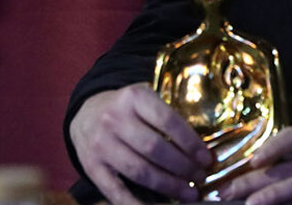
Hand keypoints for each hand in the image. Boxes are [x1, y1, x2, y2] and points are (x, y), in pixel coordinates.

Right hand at [68, 82, 212, 204]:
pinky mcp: (91, 166)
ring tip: (188, 193)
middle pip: (155, 149)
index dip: (190, 143)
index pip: (168, 120)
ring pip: (140, 171)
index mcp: (133, 97)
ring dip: (168, 185)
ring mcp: (101, 144)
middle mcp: (114, 119)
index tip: (206, 158)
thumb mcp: (143, 97)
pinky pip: (116, 191)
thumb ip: (166, 112)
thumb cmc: (125, 108)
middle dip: (183, 167)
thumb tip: (203, 141)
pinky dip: (137, 203)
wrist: (85, 114)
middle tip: (200, 178)